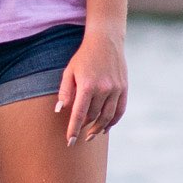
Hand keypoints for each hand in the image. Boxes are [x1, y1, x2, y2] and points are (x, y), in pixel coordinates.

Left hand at [55, 26, 125, 145]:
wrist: (106, 40)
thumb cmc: (83, 57)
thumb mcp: (69, 71)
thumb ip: (64, 92)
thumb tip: (59, 111)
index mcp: (87, 85)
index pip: (79, 114)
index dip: (73, 129)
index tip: (70, 142)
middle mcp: (103, 88)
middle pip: (93, 116)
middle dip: (85, 127)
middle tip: (79, 135)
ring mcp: (116, 89)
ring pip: (107, 116)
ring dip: (99, 128)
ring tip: (92, 135)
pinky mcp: (124, 88)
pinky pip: (120, 110)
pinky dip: (113, 121)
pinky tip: (106, 127)